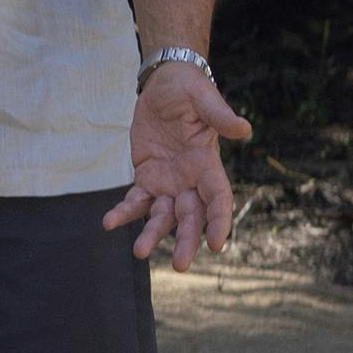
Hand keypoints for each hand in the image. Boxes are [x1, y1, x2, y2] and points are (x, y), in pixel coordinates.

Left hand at [104, 62, 251, 271]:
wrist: (164, 85)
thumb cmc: (189, 91)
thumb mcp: (203, 99)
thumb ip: (219, 116)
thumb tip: (243, 129)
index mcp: (208, 165)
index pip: (219, 200)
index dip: (220, 222)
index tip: (218, 244)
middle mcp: (190, 180)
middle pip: (191, 217)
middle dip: (186, 241)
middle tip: (180, 266)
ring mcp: (168, 182)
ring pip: (162, 216)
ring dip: (152, 235)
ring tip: (138, 253)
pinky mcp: (146, 177)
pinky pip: (135, 200)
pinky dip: (123, 213)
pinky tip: (108, 223)